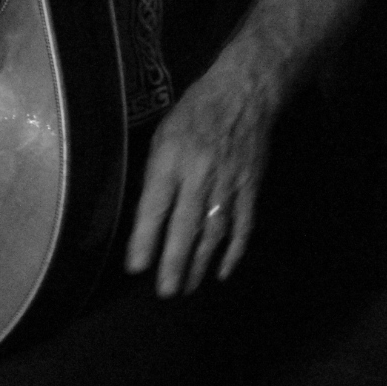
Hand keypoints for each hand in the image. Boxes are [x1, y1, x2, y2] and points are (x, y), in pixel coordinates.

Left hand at [123, 71, 273, 296]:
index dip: (146, 238)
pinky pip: (242, 225)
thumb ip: (156, 174)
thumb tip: (148, 216)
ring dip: (201, 262)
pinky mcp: (250, 187)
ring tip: (188, 287)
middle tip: (166, 291)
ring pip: (213, 231)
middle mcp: (200, 174)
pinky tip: (222, 271)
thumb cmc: (195, 112)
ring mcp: (228, 183)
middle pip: (186, 226)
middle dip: (175, 262)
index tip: (136, 267)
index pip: (156, 206)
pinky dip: (234, 251)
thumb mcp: (164, 135)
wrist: (244, 94)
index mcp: (172, 159)